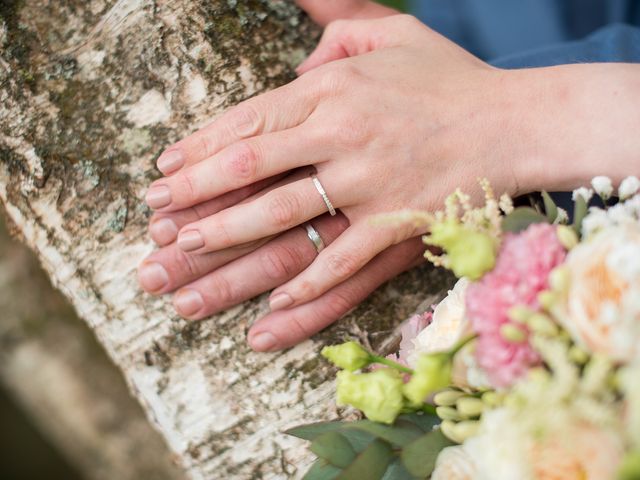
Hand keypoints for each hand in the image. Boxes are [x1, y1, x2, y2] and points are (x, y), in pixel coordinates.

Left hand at [140, 4, 423, 351]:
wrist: (518, 124)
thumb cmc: (452, 80)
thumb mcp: (395, 34)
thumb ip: (340, 23)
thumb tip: (298, 13)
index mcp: (336, 90)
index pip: (251, 119)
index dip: (201, 146)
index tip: (165, 168)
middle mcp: (345, 136)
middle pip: (253, 169)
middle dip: (196, 195)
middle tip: (156, 219)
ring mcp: (371, 186)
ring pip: (285, 218)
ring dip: (230, 241)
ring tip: (187, 259)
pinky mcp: (398, 226)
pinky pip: (344, 263)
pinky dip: (306, 288)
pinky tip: (271, 307)